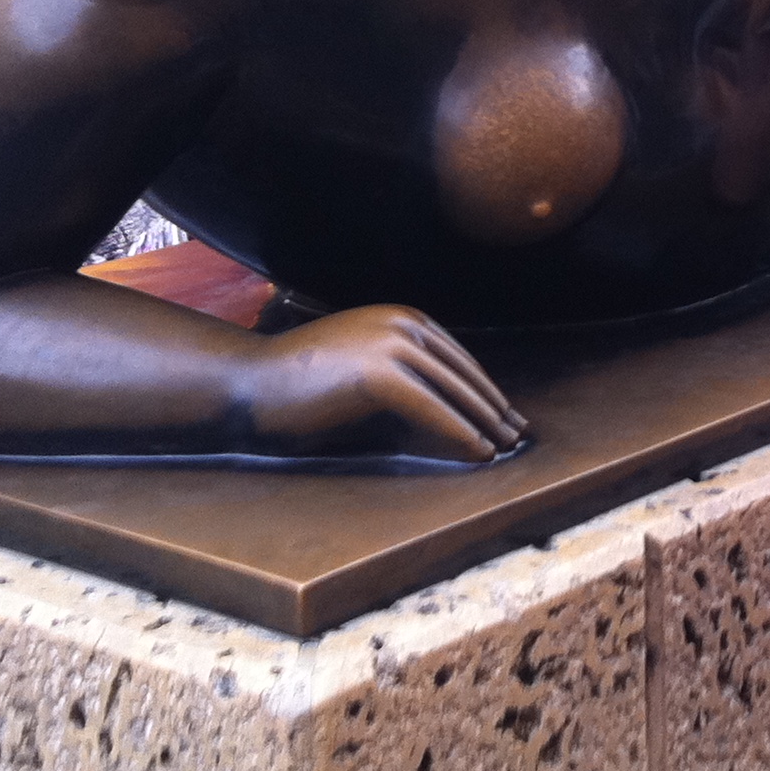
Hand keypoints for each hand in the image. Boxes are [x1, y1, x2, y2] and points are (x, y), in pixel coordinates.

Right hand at [250, 304, 527, 460]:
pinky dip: (460, 432)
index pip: (457, 357)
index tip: (504, 415)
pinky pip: (433, 408)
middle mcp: (401, 324)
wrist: (251, 383)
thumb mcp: (362, 367)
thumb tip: (445, 401)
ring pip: (454, 390)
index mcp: (400, 318)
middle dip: (493, 406)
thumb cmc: (301, 384)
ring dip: (485, 422)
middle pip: (462, 372)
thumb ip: (401, 372)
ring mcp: (391, 344)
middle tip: (518, 435)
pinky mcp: (380, 374)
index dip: (485, 388)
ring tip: (504, 448)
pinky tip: (479, 452)